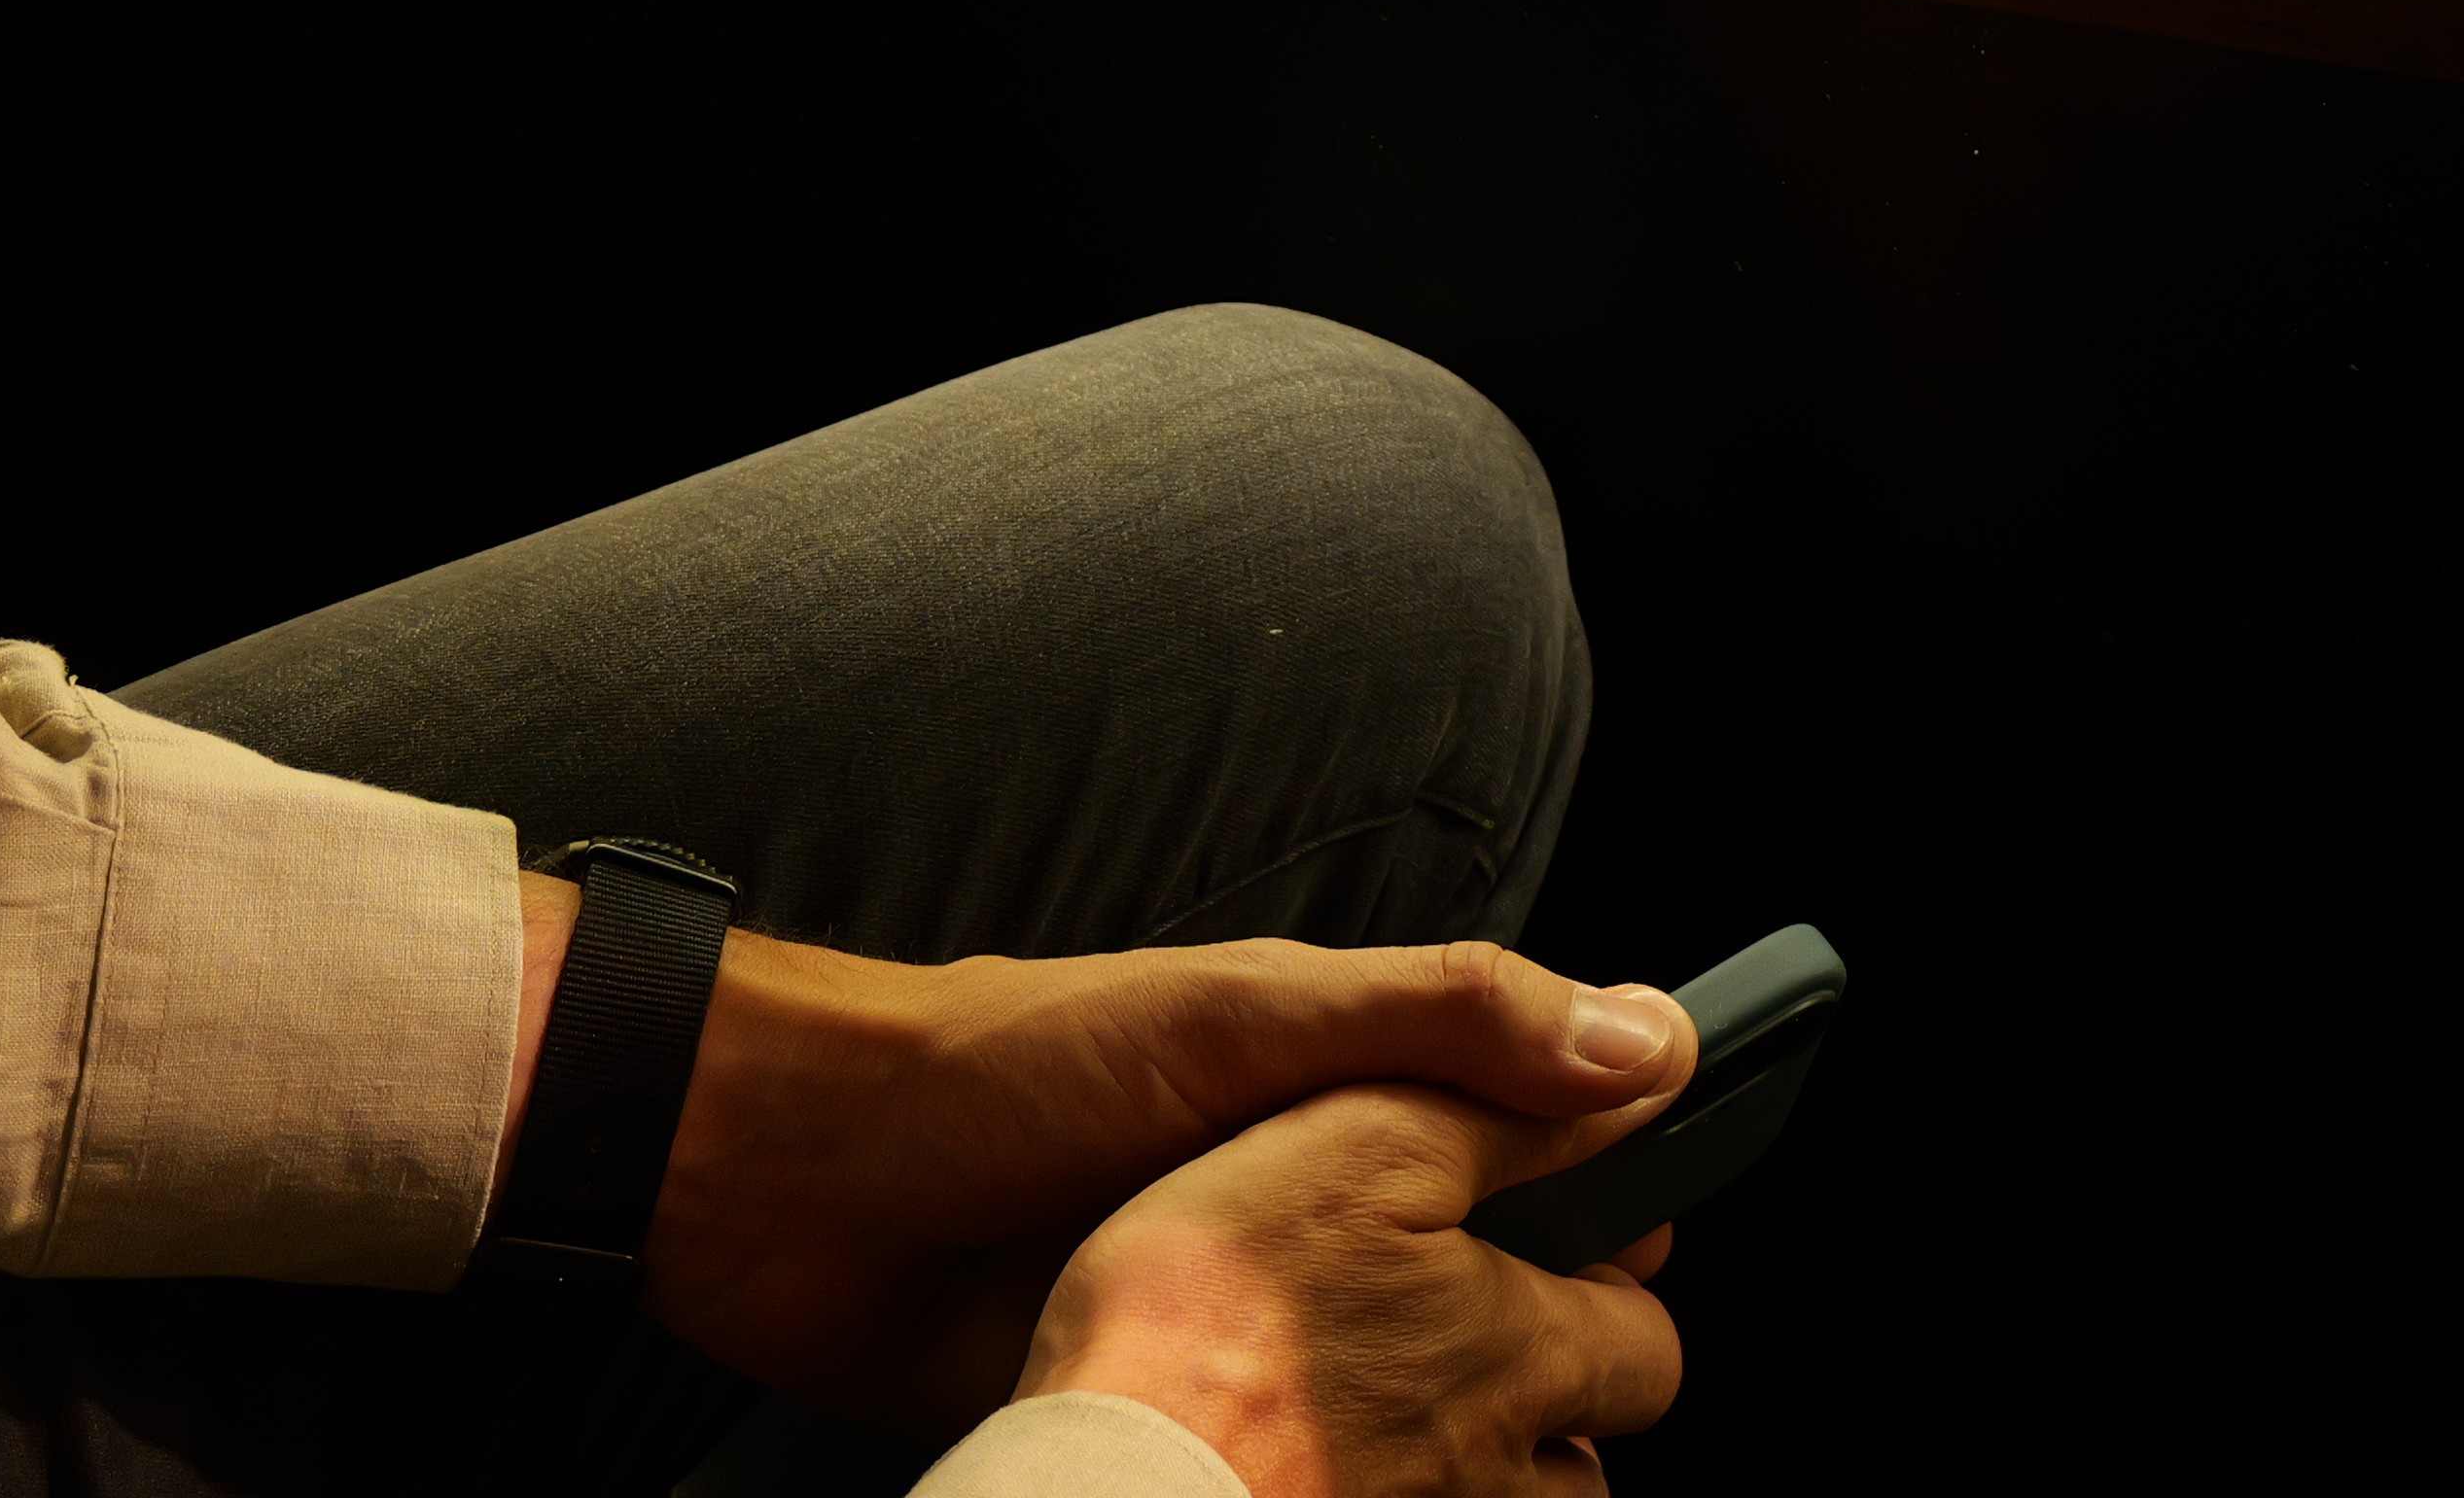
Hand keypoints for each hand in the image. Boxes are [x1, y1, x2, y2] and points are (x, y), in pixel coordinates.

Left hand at [634, 931, 1692, 1434]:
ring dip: (1436, 1422)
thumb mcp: (1248, 1012)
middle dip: (1536, 1326)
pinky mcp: (1163, 1390)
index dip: (1608, 1179)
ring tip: (1496, 1476)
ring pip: (1380, 1373)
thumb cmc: (1017, 1063)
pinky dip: (1328, 1471)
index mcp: (1335, 1081)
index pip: (1520, 1124)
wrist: (798, 1186)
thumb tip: (1642, 1036)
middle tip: (1582, 1397)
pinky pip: (1277, 1443)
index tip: (1664, 1243)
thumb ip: (1441, 1016)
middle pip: (1468, 1266)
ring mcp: (1230, 1300)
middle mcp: (1297, 1190)